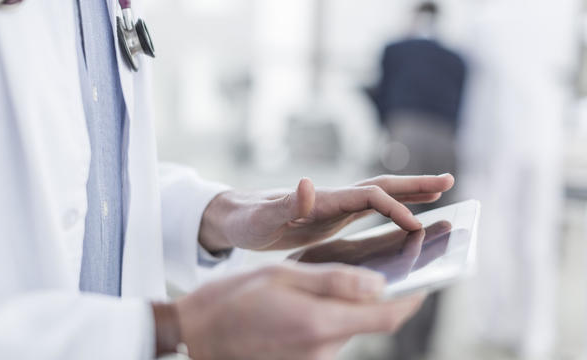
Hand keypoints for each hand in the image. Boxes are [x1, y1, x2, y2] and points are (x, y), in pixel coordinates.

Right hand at [173, 263, 424, 359]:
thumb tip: (379, 284)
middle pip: (372, 323)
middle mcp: (322, 350)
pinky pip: (331, 338)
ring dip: (356, 307)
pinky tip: (318, 300)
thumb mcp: (282, 275)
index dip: (413, 297)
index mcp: (319, 324)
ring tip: (344, 278)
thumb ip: (333, 281)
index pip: (386, 316)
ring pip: (351, 330)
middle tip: (386, 266)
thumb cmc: (233, 298)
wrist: (196, 335)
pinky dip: (335, 318)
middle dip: (383, 297)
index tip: (428, 277)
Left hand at [199, 174, 454, 250]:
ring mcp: (334, 206)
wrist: (235, 216)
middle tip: (450, 181)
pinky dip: (392, 208)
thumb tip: (307, 183)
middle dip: (416, 184)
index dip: (395, 208)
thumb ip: (284, 204)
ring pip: (380, 194)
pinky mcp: (331, 216)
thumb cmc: (246, 219)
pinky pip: (369, 210)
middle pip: (382, 186)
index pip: (369, 196)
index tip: (416, 226)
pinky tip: (404, 215)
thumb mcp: (261, 218)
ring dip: (410, 192)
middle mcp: (333, 197)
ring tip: (440, 191)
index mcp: (323, 198)